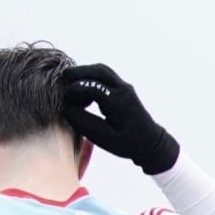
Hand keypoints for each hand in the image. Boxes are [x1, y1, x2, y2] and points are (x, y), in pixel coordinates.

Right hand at [60, 63, 180, 174]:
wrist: (151, 143)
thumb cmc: (128, 144)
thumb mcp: (103, 138)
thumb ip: (84, 122)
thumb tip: (67, 107)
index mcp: (119, 102)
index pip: (93, 87)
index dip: (75, 90)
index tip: (65, 98)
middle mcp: (123, 90)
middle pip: (99, 71)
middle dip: (78, 72)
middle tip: (63, 78)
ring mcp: (125, 87)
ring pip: (103, 70)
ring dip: (85, 72)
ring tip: (70, 82)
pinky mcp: (124, 89)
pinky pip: (106, 75)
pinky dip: (92, 77)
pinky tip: (84, 88)